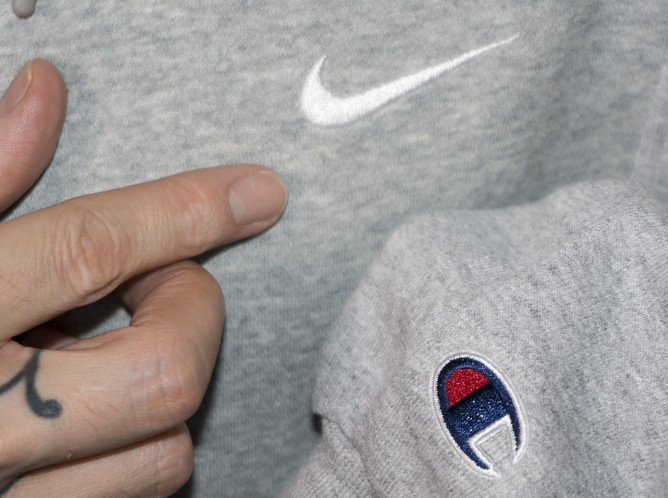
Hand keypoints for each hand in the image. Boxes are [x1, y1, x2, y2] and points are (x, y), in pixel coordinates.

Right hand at [0, 60, 286, 495]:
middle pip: (163, 371)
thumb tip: (42, 97)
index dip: (186, 211)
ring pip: (162, 455)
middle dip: (192, 315)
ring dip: (164, 390)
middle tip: (159, 284)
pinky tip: (88, 410)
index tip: (253, 192)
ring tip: (110, 350)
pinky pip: (126, 497)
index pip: (90, 249)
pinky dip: (132, 447)